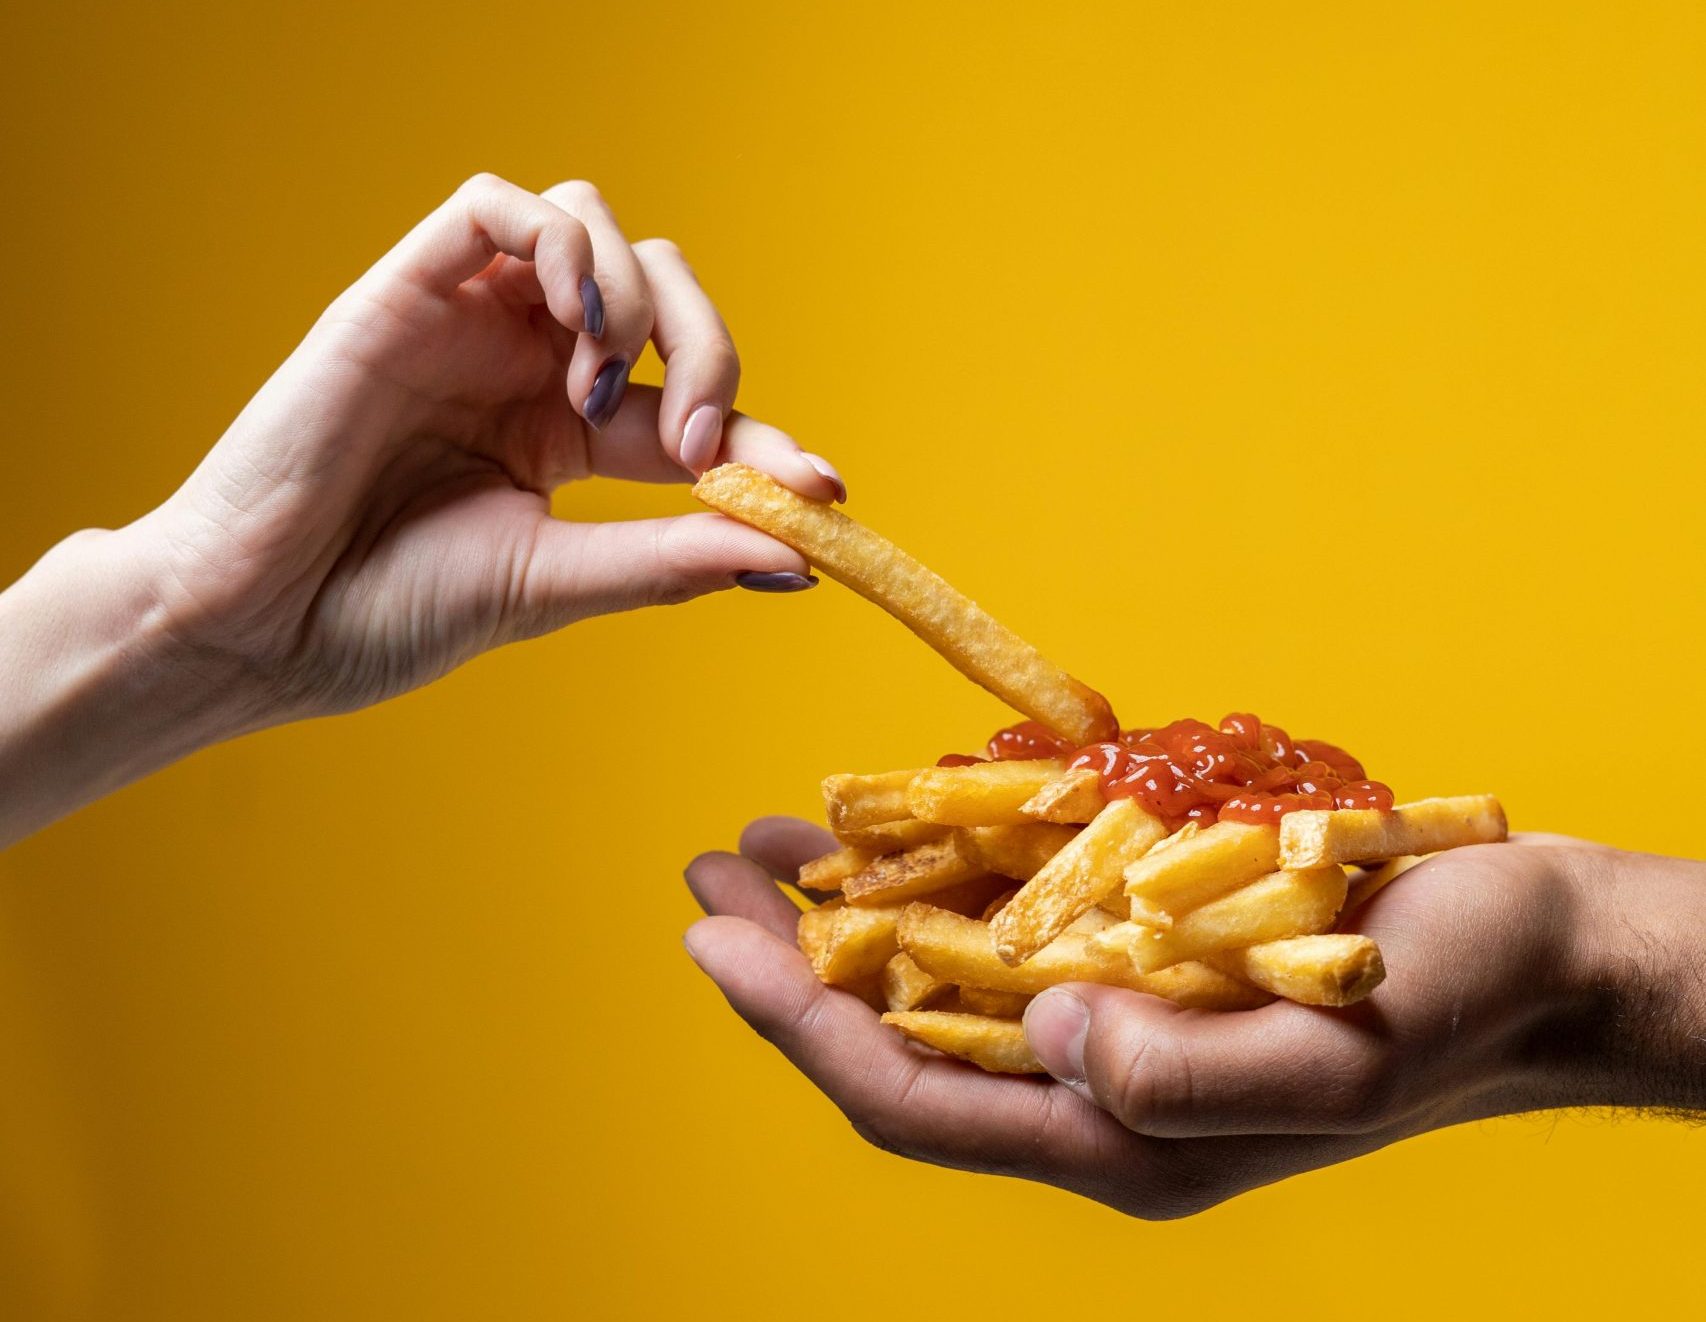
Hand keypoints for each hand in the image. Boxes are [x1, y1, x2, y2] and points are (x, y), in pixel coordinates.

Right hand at [136, 172, 841, 718]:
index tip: (824, 490)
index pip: (692, 407)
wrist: (261, 624)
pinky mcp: (408, 286)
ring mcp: (470, 321)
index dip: (768, 436)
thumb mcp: (553, 581)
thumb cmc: (387, 612)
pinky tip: (575, 328)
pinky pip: (503, 206)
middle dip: (715, 350)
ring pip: (595, 224)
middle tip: (702, 440)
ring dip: (636, 297)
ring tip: (603, 392)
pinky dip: (563, 246)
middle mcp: (525, 366)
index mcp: (561, 437)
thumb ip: (670, 557)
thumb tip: (799, 555)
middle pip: (663, 289)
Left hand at [683, 820, 1705, 1216]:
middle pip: (898, 1037)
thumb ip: (1187, 1076)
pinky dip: (936, 875)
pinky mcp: (1137, 954)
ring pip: (938, 977)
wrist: (1534, 951)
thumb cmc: (1458, 1001)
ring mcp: (1110, 1021)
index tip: (714, 942)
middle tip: (708, 876)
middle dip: (792, 963)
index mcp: (1119, 1140)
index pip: (913, 1097)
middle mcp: (1093, 1088)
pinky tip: (890, 824)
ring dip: (850, 909)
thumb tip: (1046, 1035)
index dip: (800, 1026)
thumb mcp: (1341, 1052)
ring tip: (769, 843)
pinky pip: (1005, 924)